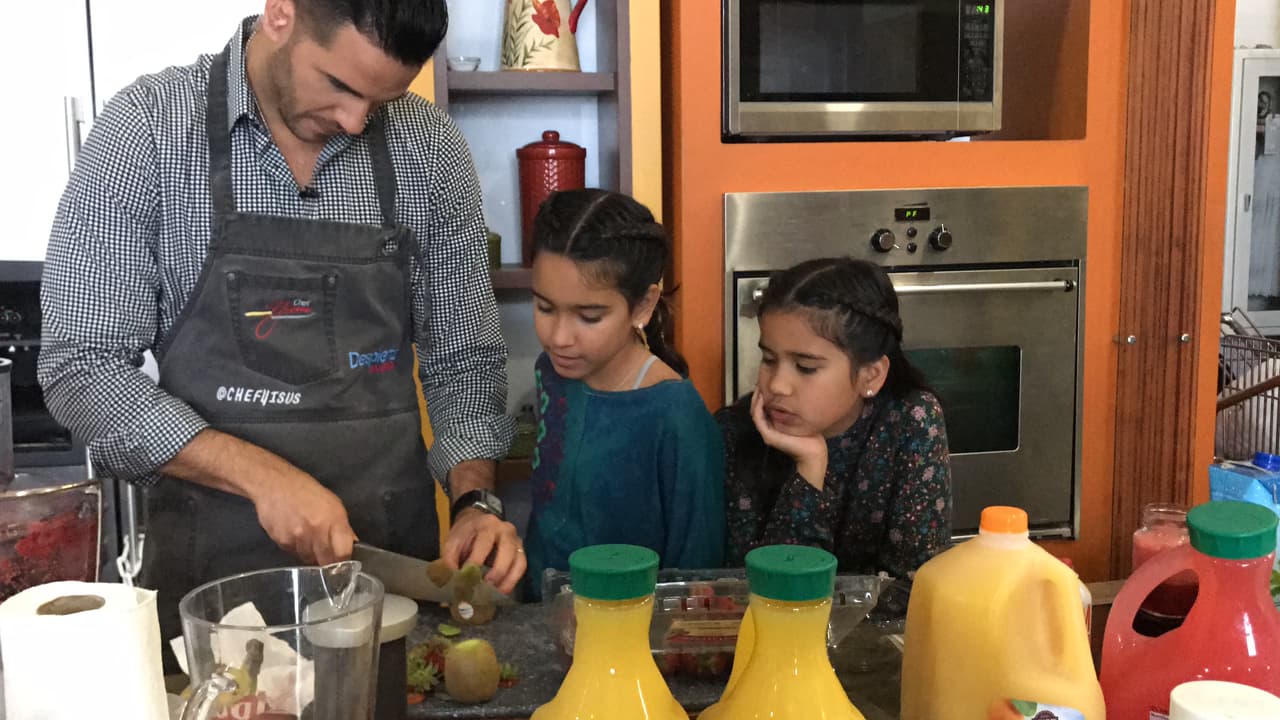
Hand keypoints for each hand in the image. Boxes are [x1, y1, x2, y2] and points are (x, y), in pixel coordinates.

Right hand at [161, 429, 356, 565]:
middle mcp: (315, 531)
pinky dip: (297, 549)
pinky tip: (295, 534)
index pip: (342, 553)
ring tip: (308, 537)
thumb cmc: (307, 491)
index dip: (345, 563)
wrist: (274, 484)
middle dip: (328, 562)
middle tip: (328, 557)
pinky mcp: (281, 542)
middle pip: (326, 561)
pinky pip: (294, 553)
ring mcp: (297, 538)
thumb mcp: (332, 504)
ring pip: (309, 559)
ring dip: (312, 554)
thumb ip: (343, 527)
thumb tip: (353, 545)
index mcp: (332, 520)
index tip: (345, 567)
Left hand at [443, 509, 526, 594]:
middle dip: (497, 571)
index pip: (484, 543)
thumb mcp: (453, 541)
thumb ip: (450, 558)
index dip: (476, 560)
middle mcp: (506, 530)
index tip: (467, 578)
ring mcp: (516, 541)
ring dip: (507, 580)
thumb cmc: (466, 534)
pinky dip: (512, 581)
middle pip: (507, 551)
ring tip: (494, 594)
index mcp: (487, 524)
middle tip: (485, 588)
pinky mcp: (521, 552)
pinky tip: (501, 592)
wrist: (478, 522)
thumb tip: (452, 579)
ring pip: (519, 561)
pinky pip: (521, 568)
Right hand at [751, 390, 827, 489]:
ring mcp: (767, 433)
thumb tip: (797, 393)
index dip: (763, 394)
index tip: (766, 381)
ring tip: (759, 386)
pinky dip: (758, 407)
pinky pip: (758, 418)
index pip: (763, 406)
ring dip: (755, 398)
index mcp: (775, 424)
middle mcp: (768, 428)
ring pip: (755, 412)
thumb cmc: (812, 437)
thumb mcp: (802, 418)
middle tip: (760, 380)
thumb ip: (796, 408)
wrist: (814, 453)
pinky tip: (762, 397)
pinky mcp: (769, 436)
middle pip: (757, 407)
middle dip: (757, 393)